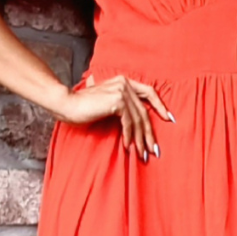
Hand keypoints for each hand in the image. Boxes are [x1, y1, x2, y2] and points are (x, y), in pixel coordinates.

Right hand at [56, 73, 172, 158]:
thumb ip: (120, 106)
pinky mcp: (117, 102)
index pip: (149, 92)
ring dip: (140, 139)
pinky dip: (129, 136)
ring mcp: (121, 91)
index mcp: (124, 81)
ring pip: (138, 120)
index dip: (160, 106)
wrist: (67, 104)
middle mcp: (125, 84)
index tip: (169, 119)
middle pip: (144, 112)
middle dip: (149, 133)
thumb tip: (135, 123)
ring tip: (142, 154)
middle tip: (153, 150)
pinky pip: (128, 123)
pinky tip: (127, 147)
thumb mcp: (105, 103)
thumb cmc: (83, 107)